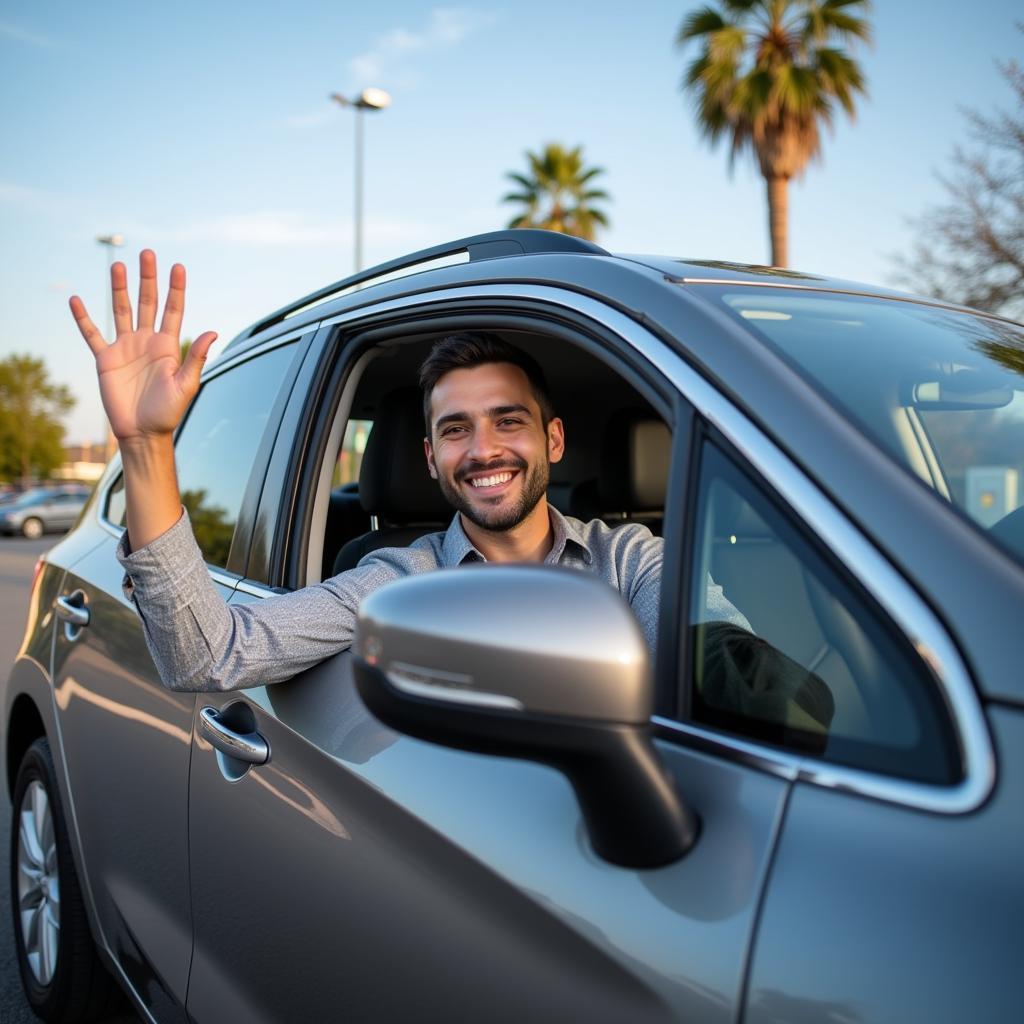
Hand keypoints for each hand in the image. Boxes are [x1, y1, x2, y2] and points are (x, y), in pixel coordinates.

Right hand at [69, 250, 217, 442]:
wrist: (143, 432)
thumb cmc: (168, 412)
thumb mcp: (186, 384)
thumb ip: (196, 358)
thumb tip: (213, 332)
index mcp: (168, 346)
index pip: (173, 310)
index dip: (175, 289)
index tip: (178, 267)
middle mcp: (147, 341)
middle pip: (147, 303)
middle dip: (148, 279)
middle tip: (147, 254)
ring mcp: (125, 348)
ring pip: (120, 310)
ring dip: (119, 288)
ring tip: (118, 265)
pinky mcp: (106, 359)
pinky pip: (92, 334)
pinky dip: (83, 318)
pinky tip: (76, 300)